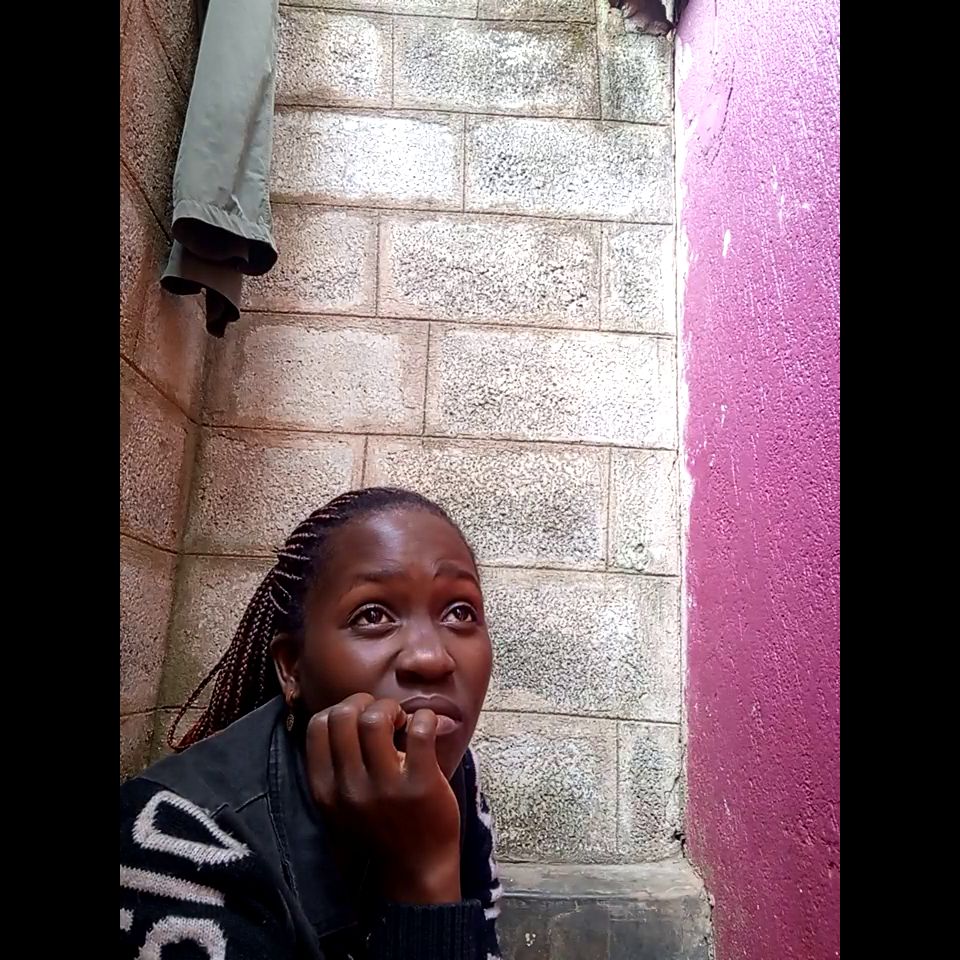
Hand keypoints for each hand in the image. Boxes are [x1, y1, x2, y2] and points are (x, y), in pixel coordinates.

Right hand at [305, 693, 461, 904]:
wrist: (416, 869)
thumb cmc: (380, 827)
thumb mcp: (342, 802)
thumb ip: (335, 765)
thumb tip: (343, 711)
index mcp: (326, 790)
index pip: (317, 726)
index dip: (340, 709)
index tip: (359, 719)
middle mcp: (349, 789)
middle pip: (343, 715)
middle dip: (366, 702)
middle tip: (385, 716)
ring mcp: (385, 788)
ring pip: (375, 719)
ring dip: (392, 708)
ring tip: (403, 723)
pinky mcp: (421, 785)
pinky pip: (419, 729)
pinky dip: (425, 718)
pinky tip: (428, 727)